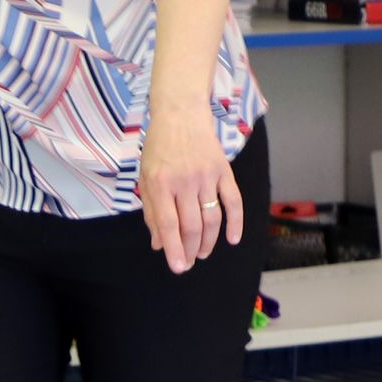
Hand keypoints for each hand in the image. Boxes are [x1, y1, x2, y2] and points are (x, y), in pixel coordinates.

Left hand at [140, 100, 242, 274]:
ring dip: (208, 241)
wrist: (181, 114)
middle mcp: (184, 181)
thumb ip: (151, 211)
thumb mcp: (145, 177)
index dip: (173, 249)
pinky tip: (232, 240)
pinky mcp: (223, 171)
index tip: (177, 267)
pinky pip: (234, 202)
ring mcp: (206, 176)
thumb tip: (157, 244)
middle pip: (191, 226)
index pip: (168, 225)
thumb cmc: (159, 147)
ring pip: (212, 218)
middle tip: (189, 262)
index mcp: (160, 183)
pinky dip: (236, 223)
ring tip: (202, 253)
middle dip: (190, 250)